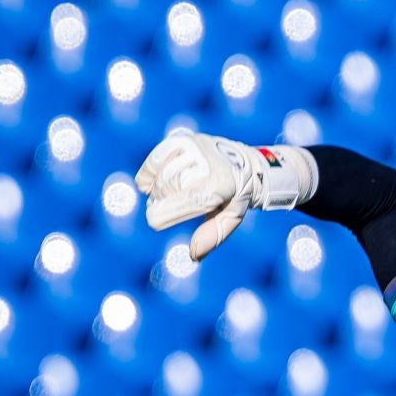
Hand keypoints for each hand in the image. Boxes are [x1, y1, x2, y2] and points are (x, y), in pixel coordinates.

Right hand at [135, 131, 314, 260]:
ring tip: (160, 199)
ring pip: (162, 173)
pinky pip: (157, 157)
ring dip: (155, 190)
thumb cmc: (237, 196)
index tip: (154, 221)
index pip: (189, 199)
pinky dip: (149, 172)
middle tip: (161, 211)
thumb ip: (212, 236)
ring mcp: (196, 147)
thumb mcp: (231, 218)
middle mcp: (209, 162)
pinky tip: (148, 184)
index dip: (166, 213)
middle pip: (170, 187)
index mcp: (223, 183)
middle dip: (161, 202)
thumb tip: (192, 255)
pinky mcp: (185, 139)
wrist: (247, 163)